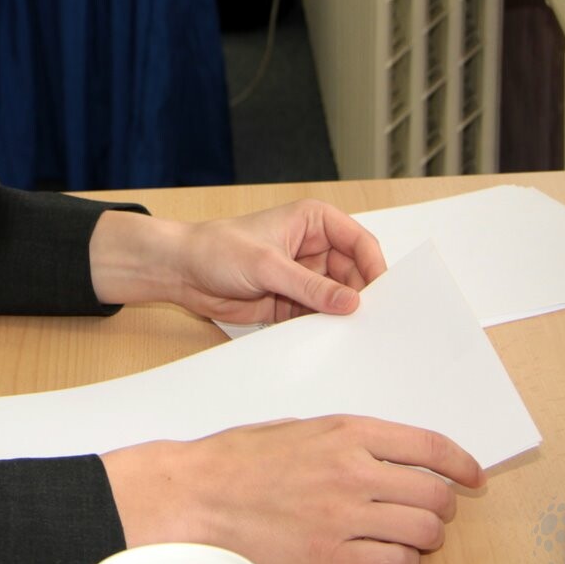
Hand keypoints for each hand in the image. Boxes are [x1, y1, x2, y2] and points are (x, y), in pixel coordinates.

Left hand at [89, 200, 386, 324]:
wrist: (180, 271)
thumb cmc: (216, 249)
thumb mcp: (267, 266)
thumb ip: (311, 287)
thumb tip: (351, 302)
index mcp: (314, 222)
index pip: (360, 244)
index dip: (375, 269)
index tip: (384, 297)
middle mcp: (314, 247)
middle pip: (354, 275)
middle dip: (361, 299)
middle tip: (371, 326)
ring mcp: (303, 276)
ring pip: (337, 299)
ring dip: (341, 317)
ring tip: (352, 339)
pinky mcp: (291, 300)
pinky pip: (318, 316)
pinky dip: (323, 328)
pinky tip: (328, 342)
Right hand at [102, 415, 484, 563]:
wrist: (199, 495)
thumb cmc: (241, 459)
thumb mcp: (301, 429)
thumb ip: (353, 440)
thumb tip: (401, 456)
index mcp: (346, 432)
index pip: (429, 446)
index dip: (462, 463)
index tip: (472, 475)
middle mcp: (352, 473)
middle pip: (435, 494)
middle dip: (442, 504)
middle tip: (432, 509)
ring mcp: (344, 520)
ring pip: (423, 533)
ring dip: (423, 537)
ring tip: (405, 534)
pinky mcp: (331, 559)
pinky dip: (400, 563)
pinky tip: (384, 555)